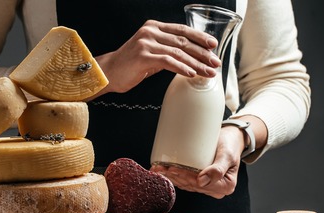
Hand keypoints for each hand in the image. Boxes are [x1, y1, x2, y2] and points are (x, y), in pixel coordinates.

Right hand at [91, 20, 221, 95]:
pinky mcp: (143, 56)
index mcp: (154, 27)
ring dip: (196, 63)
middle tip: (215, 63)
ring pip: (178, 52)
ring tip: (207, 72)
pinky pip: (168, 61)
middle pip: (183, 41)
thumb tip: (190, 59)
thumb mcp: (150, 53)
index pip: (182, 30)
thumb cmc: (129, 66)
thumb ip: (167, 51)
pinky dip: (182, 68)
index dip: (200, 37)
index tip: (213, 46)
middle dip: (202, 53)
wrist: (107, 73)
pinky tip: (191, 74)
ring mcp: (146, 43)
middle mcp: (151, 32)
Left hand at [151, 126, 243, 198]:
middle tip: (160, 168)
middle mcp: (215, 189)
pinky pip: (186, 181)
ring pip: (186, 184)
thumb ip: (218, 169)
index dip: (184, 176)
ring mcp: (207, 186)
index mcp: (225, 186)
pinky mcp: (201, 181)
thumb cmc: (231, 144)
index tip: (172, 168)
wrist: (232, 138)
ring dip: (171, 177)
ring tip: (158, 169)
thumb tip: (202, 182)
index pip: (200, 183)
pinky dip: (174, 176)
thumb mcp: (227, 155)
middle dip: (174, 176)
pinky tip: (163, 171)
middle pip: (191, 184)